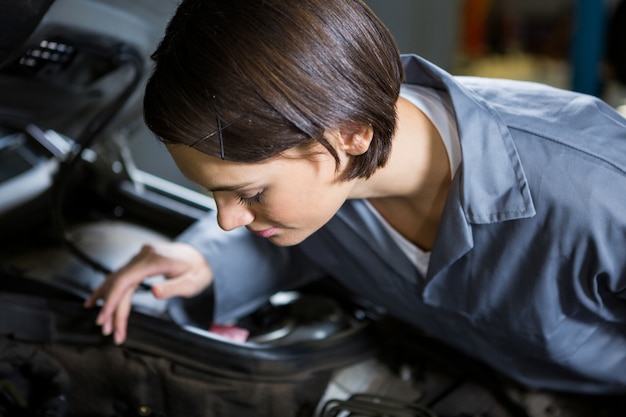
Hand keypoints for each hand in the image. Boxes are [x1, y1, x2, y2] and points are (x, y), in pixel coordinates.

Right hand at [84, 242, 212, 343]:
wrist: (203, 255)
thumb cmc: (199, 270)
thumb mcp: (192, 282)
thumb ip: (173, 287)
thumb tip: (154, 292)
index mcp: (155, 260)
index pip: (125, 280)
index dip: (112, 300)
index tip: (105, 318)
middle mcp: (143, 256)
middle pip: (119, 283)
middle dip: (112, 309)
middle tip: (109, 331)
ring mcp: (140, 257)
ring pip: (117, 280)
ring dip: (108, 301)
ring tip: (102, 322)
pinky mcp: (139, 262)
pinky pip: (121, 276)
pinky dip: (110, 290)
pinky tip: (97, 300)